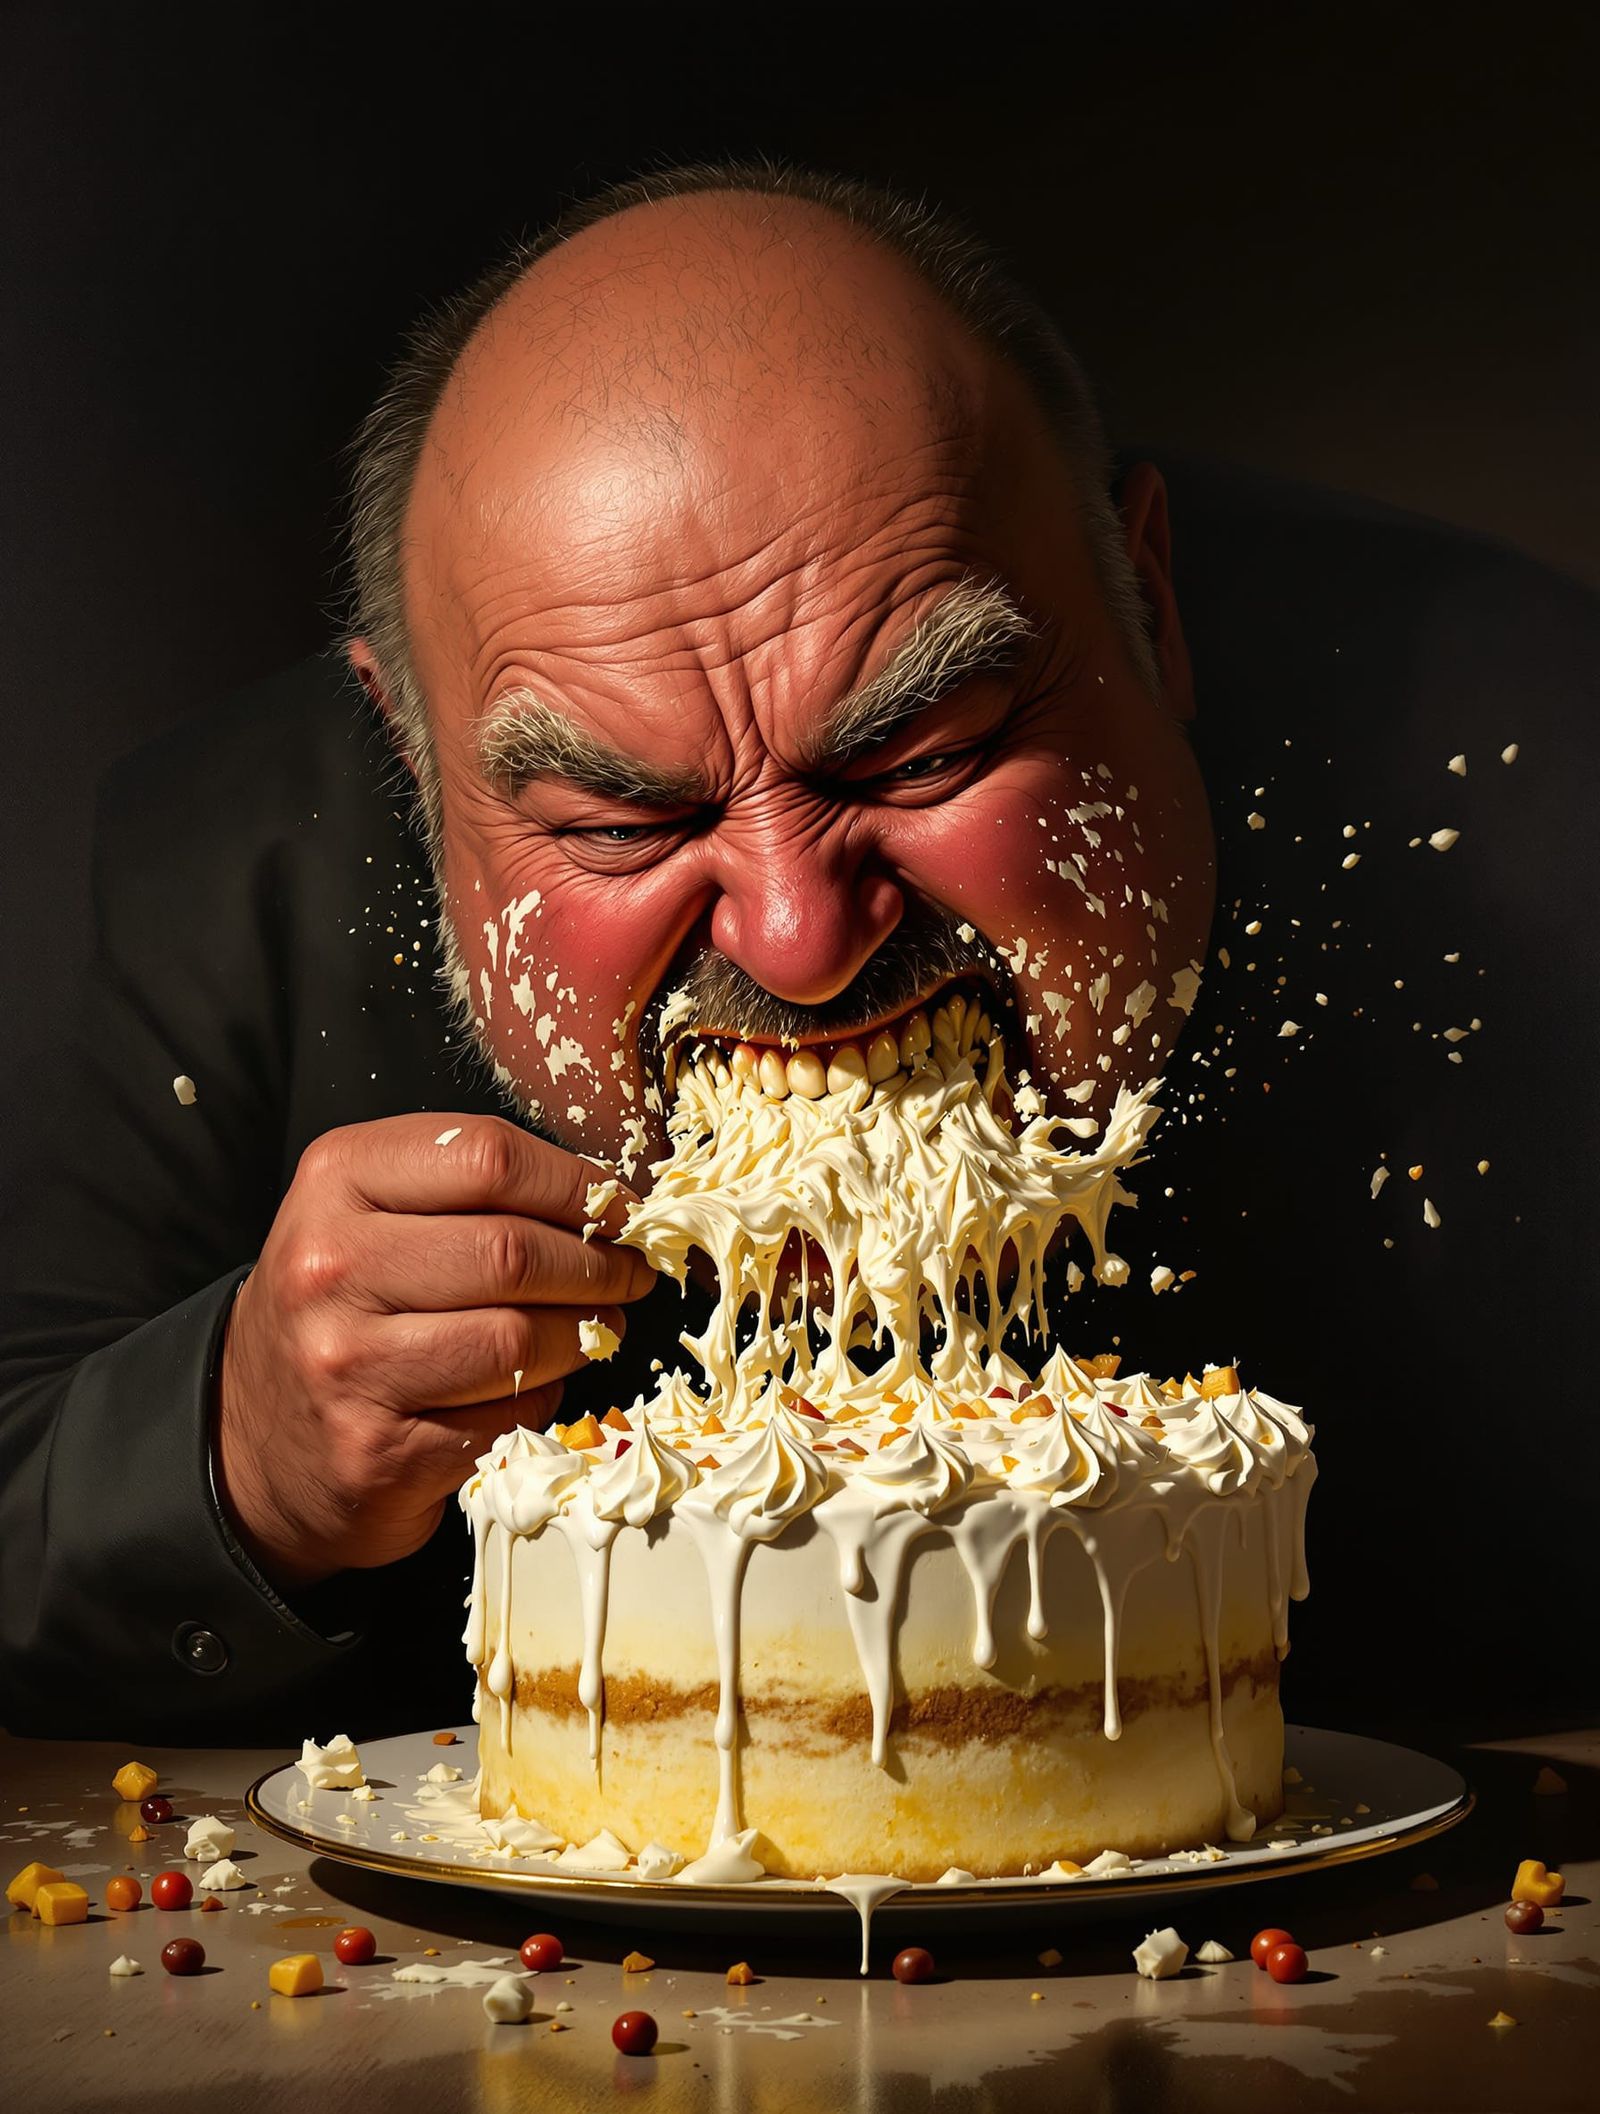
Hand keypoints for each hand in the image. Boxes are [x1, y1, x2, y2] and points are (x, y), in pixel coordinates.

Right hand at [214, 1113, 653, 1590]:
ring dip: (583, 1336)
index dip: (578, 1184)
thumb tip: (608, 1203)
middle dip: (598, 1265)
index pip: (489, 1157)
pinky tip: (531, 1387)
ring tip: (593, 1328)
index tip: (623, 1209)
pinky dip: (542, 1399)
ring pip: (520, 1340)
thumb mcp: (374, 1215)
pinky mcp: (377, 1450)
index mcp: (336, 1181)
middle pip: (513, 1252)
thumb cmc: (343, 1307)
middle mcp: (329, 1267)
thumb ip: (471, 1192)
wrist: (252, 1436)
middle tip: (629, 1275)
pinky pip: (506, 1415)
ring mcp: (347, 1365)